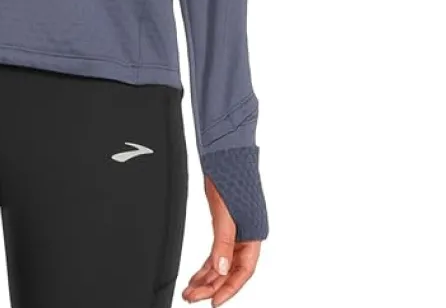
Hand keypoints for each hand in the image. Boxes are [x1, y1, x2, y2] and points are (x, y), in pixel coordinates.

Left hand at [181, 175, 260, 304]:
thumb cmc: (231, 177)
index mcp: (254, 235)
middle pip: (230, 269)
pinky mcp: (225, 224)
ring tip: (190, 290)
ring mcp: (236, 230)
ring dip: (207, 277)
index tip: (214, 302)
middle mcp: (247, 235)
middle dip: (212, 285)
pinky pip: (217, 251)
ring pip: (222, 262)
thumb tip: (220, 269)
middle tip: (192, 297)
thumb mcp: (225, 213)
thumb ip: (223, 242)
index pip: (243, 271)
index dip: (229, 289)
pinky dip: (207, 263)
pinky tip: (197, 274)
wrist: (224, 153)